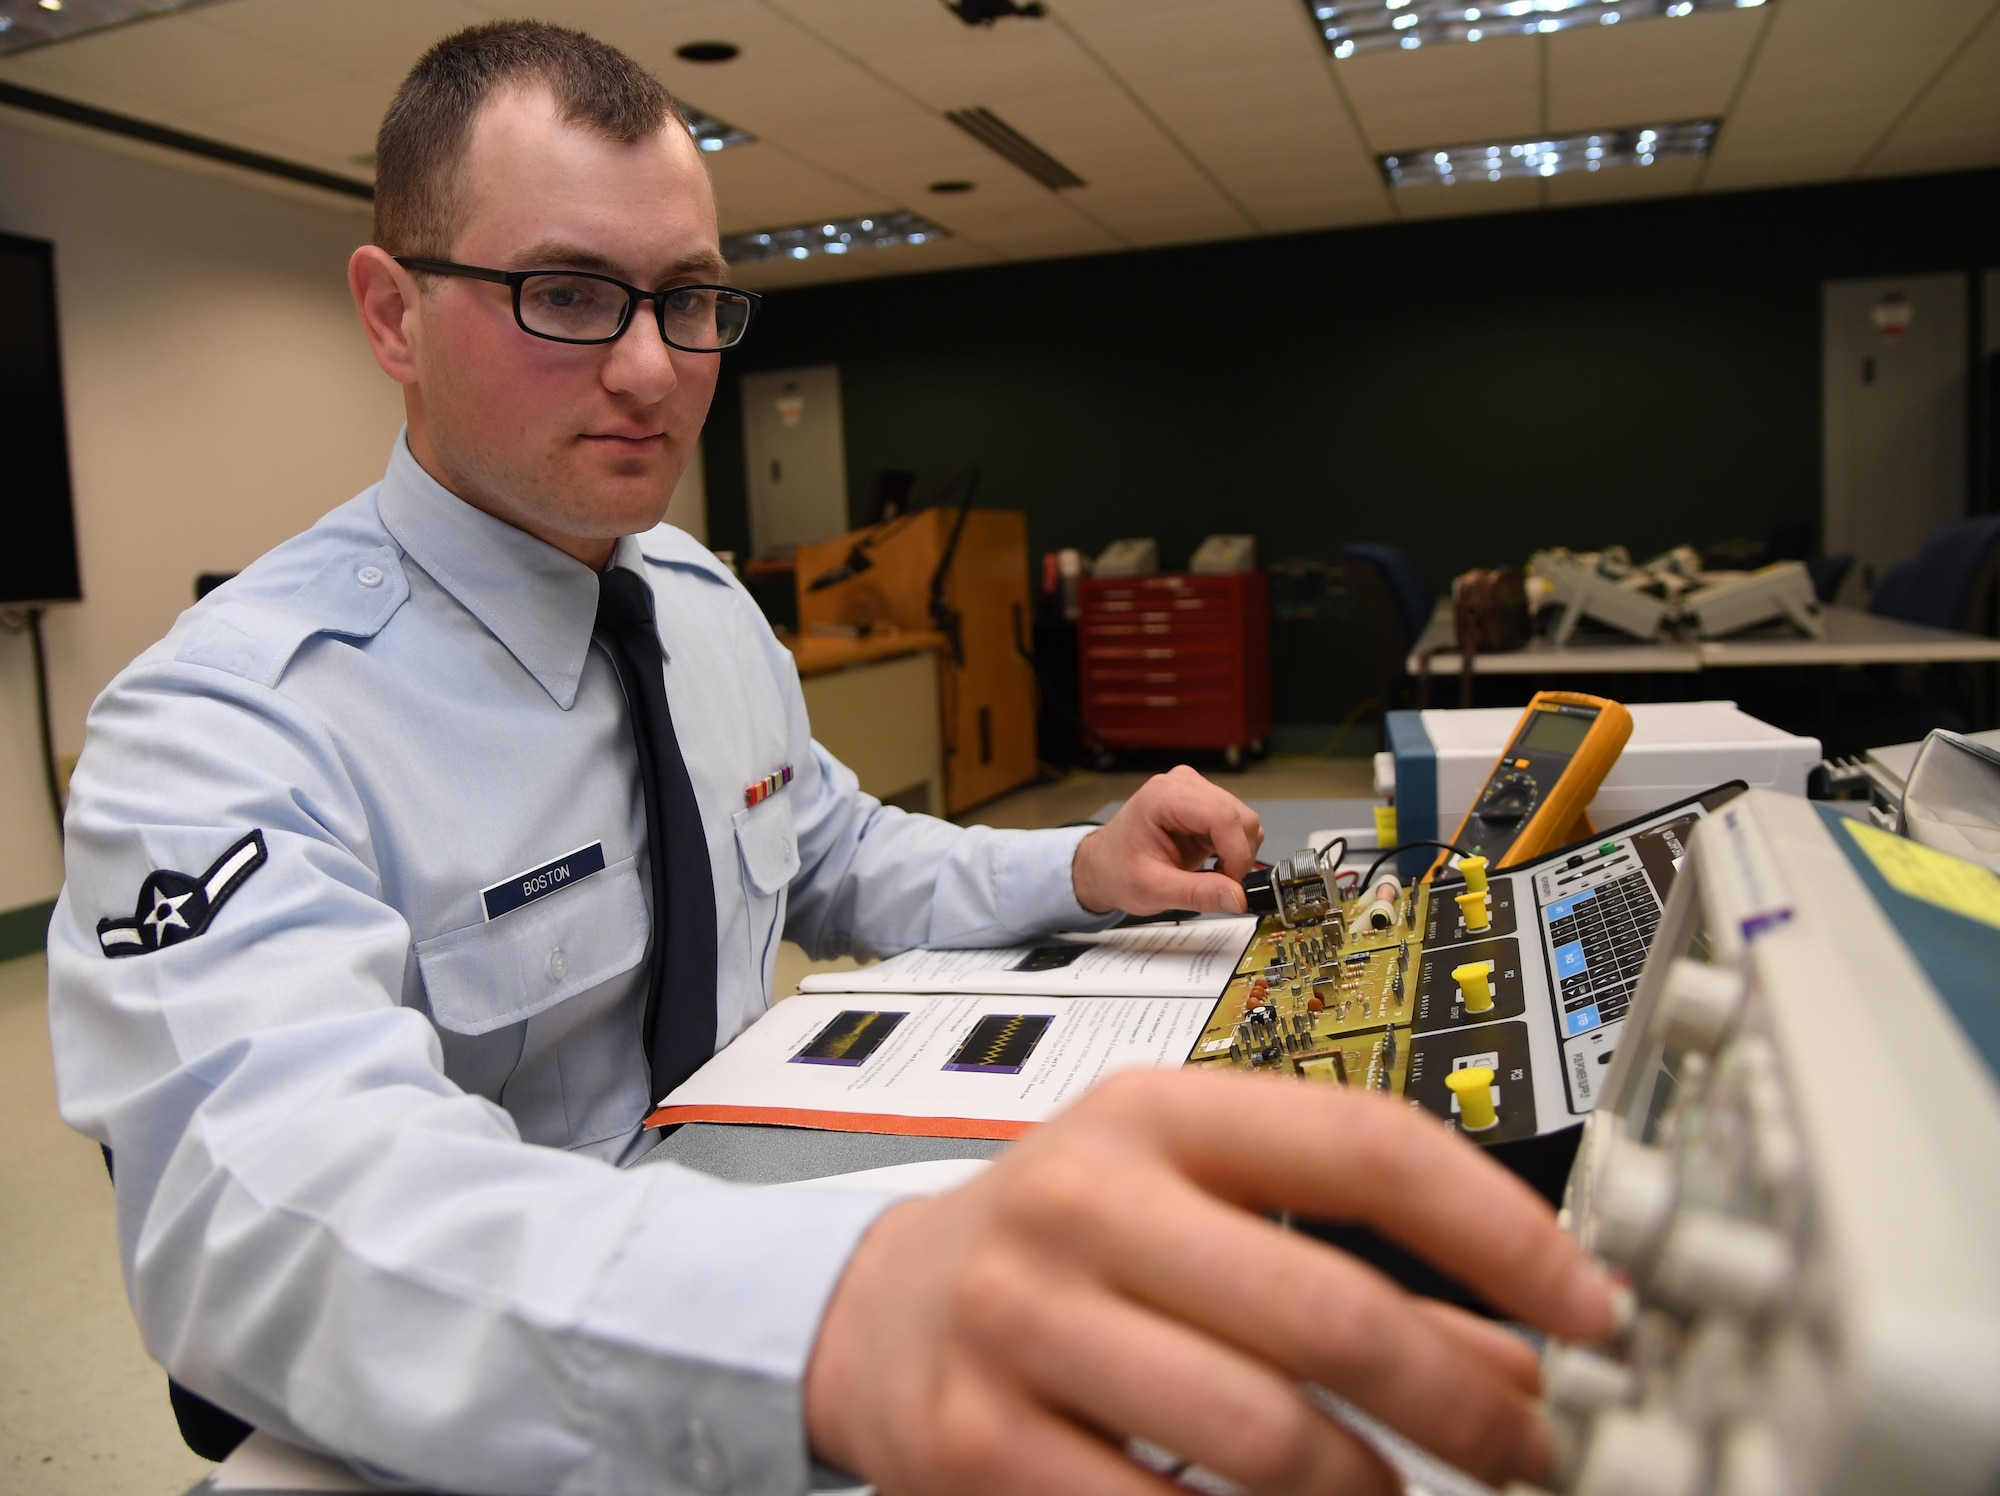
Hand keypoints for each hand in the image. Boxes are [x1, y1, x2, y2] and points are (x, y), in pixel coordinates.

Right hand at [805, 1069, 1614, 1494]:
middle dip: (1466, 1402)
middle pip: (1329, 1311)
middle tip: (1533, 1449)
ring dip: (1376, 1493)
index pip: (1365, 1145)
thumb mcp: (1193, 1206)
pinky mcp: (982, 1448)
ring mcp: (1025, 1327)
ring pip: (1266, 1440)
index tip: (1594, 1309)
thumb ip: (1342, 1258)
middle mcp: (1084, 1201)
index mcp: (1153, 1114)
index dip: (1502, 1233)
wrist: (880, 1310)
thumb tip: (1520, 1358)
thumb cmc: (1065, 1245)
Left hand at [1072, 765, 1263, 916]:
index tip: (1232, 884)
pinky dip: (1233, 849)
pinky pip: (1237, 826)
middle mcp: (1184, 784)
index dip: (1236, 853)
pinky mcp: (1205, 803)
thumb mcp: (1153, 890)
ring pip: (1244, 821)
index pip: (1223, 816)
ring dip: (1237, 853)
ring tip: (1210, 873)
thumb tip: (1239, 899)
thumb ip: (1197, 894)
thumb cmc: (1118, 871)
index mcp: (1164, 796)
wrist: (1104, 865)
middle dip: (1238, 856)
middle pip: (1240, 817)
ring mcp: (1196, 790)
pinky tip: (1211, 862)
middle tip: (1219, 885)